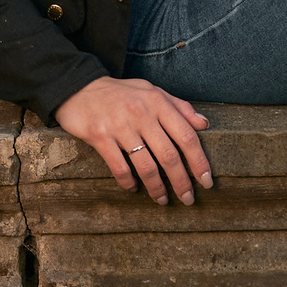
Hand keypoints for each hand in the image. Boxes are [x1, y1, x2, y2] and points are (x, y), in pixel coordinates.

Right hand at [52, 75, 213, 206]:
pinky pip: (119, 167)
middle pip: (169, 155)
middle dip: (182, 181)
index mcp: (157, 102)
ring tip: (162, 200)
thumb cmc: (121, 93)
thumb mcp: (152, 91)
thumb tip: (204, 124)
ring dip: (157, 188)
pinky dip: (128, 182)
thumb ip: (179, 106)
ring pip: (146, 166)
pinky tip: (134, 188)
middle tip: (188, 199)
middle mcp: (141, 113)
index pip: (186, 136)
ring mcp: (120, 125)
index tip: (207, 181)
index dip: (199, 161)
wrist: (79, 87)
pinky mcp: (99, 136)